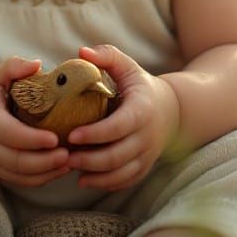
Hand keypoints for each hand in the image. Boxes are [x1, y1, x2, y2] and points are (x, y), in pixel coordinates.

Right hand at [0, 57, 69, 186]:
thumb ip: (13, 67)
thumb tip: (37, 64)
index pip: (8, 134)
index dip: (31, 139)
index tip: (55, 138)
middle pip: (15, 161)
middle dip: (43, 161)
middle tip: (68, 154)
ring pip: (18, 175)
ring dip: (45, 173)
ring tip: (69, 162)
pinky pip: (19, 180)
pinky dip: (40, 179)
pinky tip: (60, 170)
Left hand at [65, 45, 179, 191]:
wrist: (172, 111)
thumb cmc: (141, 86)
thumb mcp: (127, 66)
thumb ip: (107, 56)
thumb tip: (81, 52)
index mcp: (141, 110)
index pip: (118, 127)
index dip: (94, 134)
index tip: (71, 135)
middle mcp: (147, 136)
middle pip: (117, 155)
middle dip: (88, 159)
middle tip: (64, 156)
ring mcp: (147, 155)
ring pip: (120, 173)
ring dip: (94, 174)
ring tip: (70, 166)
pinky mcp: (144, 167)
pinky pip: (125, 181)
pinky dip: (105, 183)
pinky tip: (84, 179)